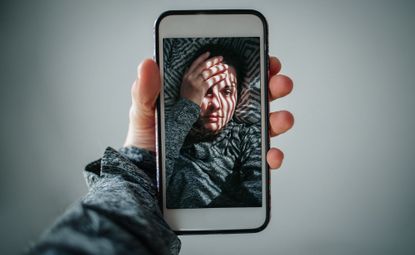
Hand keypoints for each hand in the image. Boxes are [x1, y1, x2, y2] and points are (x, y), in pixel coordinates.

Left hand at [124, 56, 293, 168]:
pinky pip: (260, 159)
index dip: (256, 68)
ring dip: (280, 119)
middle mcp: (225, 117)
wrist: (148, 179)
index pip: (236, 79)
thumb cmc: (147, 145)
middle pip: (258, 99)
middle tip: (279, 84)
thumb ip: (146, 91)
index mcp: (208, 99)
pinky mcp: (236, 162)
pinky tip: (272, 155)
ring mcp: (233, 140)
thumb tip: (149, 63)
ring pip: (266, 126)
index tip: (267, 60)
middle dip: (275, 87)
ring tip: (282, 118)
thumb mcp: (143, 114)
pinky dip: (273, 157)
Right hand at [180, 52, 228, 105]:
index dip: (202, 57)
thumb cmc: (186, 98)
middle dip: (213, 61)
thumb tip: (189, 67)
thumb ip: (187, 76)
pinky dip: (218, 78)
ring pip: (209, 72)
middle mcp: (190, 77)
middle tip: (221, 58)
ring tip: (225, 67)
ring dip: (218, 68)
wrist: (185, 107)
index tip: (209, 53)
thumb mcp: (184, 85)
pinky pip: (211, 81)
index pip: (195, 63)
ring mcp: (195, 82)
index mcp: (186, 75)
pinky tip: (223, 76)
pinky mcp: (201, 88)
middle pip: (204, 66)